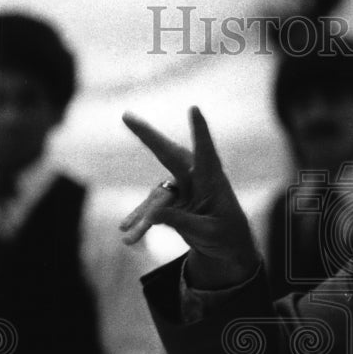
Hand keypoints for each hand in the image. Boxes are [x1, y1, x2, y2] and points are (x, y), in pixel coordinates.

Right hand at [121, 107, 258, 287]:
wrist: (227, 244)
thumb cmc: (226, 235)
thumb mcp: (207, 232)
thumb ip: (181, 222)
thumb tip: (152, 215)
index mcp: (213, 181)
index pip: (206, 153)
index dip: (200, 131)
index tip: (195, 109)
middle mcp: (195, 178)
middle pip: (169, 154)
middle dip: (148, 136)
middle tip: (126, 117)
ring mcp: (181, 187)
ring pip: (155, 196)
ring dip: (142, 216)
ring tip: (128, 236)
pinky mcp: (171, 199)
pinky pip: (151, 208)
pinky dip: (140, 220)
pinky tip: (126, 231)